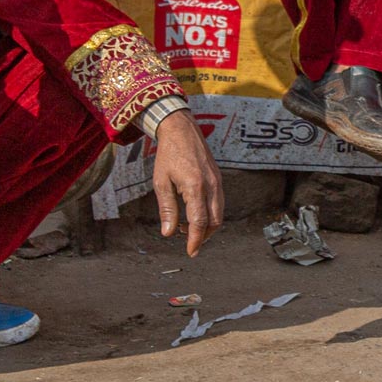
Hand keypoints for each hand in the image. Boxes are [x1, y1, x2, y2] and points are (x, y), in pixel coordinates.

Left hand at [150, 108, 224, 256]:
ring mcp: (217, 181)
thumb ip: (167, 209)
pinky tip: (195, 213)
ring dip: (207, 225)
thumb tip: (168, 233)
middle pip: (215, 221)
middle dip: (203, 236)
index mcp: (195, 186)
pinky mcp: (218, 178)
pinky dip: (210, 213)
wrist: (181, 129)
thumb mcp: (161, 182)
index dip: (195, 240)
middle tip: (189, 243)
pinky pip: (219, 202)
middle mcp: (211, 185)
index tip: (190, 252)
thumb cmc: (169, 154)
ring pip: (219, 213)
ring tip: (189, 228)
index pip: (199, 222)